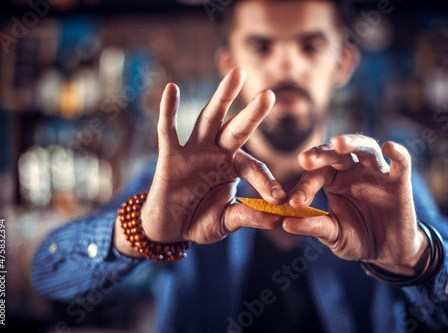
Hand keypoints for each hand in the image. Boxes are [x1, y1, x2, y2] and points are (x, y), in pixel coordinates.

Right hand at [133, 68, 285, 247]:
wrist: (169, 227)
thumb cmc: (200, 219)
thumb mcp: (227, 221)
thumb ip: (249, 216)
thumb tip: (279, 218)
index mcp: (233, 166)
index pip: (254, 168)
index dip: (266, 183)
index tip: (279, 199)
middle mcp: (216, 153)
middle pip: (236, 128)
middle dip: (252, 113)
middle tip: (270, 94)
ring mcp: (193, 151)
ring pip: (208, 119)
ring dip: (222, 97)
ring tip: (236, 74)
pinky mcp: (170, 156)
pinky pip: (168, 131)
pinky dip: (168, 111)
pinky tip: (171, 88)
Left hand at [283, 134, 428, 275]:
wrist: (387, 251)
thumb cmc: (357, 237)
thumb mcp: (333, 234)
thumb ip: (313, 226)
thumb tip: (285, 224)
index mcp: (333, 179)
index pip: (316, 174)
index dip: (304, 186)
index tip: (294, 203)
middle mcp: (353, 170)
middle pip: (336, 154)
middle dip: (320, 154)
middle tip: (305, 160)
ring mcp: (377, 173)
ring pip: (365, 148)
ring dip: (352, 143)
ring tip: (338, 143)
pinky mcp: (400, 181)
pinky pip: (401, 162)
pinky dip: (398, 154)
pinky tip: (390, 148)